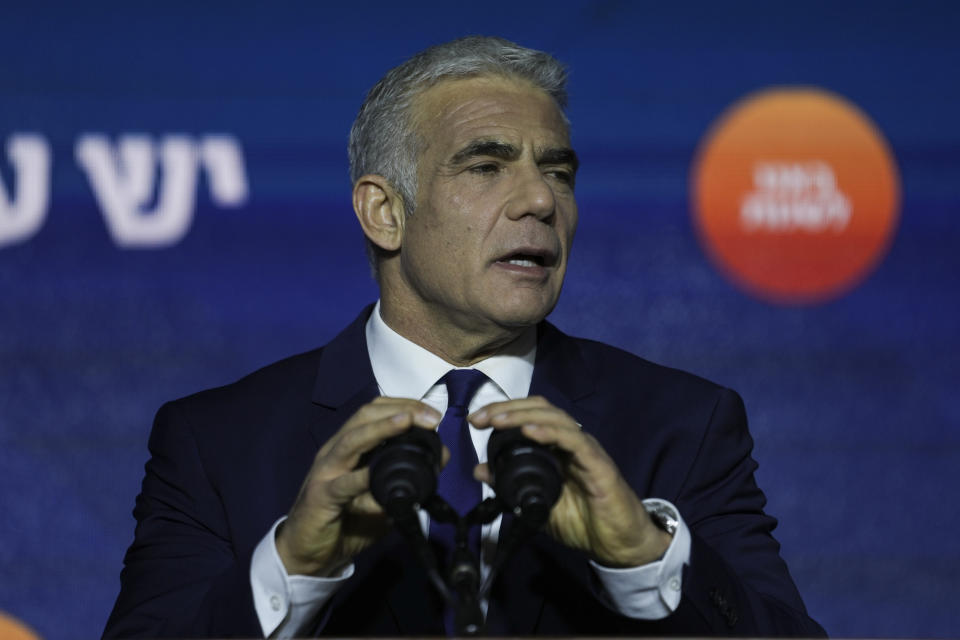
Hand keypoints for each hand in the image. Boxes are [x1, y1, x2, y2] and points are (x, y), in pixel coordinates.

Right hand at [276, 397, 442, 575]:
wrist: (307, 554)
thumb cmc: (346, 521)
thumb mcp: (382, 496)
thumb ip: (406, 477)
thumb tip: (440, 458)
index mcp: (350, 447)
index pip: (374, 412)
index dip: (404, 406)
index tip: (433, 414)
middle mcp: (336, 452)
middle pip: (364, 417)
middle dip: (399, 411)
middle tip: (431, 417)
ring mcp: (326, 472)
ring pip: (352, 441)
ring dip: (381, 428)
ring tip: (405, 422)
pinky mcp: (320, 497)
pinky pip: (343, 485)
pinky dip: (362, 479)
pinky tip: (377, 475)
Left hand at [470, 396, 671, 567]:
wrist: (618, 545)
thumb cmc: (584, 523)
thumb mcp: (537, 503)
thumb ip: (510, 487)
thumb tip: (480, 470)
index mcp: (557, 449)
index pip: (530, 417)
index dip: (503, 412)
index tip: (475, 420)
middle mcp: (572, 442)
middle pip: (540, 410)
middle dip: (507, 409)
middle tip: (479, 417)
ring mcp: (586, 450)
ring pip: (556, 419)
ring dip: (524, 416)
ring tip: (498, 420)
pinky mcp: (598, 464)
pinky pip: (575, 441)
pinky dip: (552, 433)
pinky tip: (531, 432)